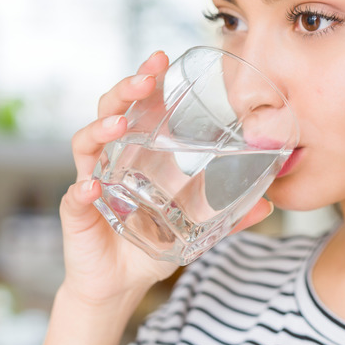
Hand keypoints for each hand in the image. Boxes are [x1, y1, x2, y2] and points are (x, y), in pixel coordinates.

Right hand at [58, 51, 275, 307]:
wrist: (118, 286)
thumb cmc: (150, 246)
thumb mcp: (196, 229)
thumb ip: (229, 215)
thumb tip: (269, 204)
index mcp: (136, 154)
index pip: (138, 107)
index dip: (146, 81)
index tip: (161, 59)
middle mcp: (110, 160)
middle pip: (110, 112)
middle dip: (125, 91)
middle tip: (145, 79)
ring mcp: (91, 183)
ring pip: (86, 144)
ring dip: (101, 130)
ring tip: (120, 125)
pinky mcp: (78, 214)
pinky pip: (75, 198)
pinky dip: (81, 191)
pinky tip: (92, 188)